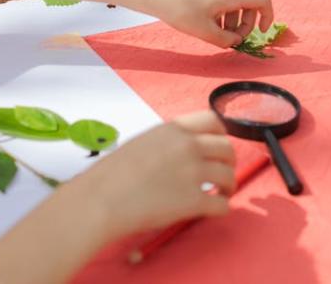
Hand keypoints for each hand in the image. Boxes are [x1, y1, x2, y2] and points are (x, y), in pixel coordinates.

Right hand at [71, 111, 235, 239]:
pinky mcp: (194, 201)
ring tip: (221, 193)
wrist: (101, 199)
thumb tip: (184, 151)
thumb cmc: (113, 173)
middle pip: (227, 149)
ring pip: (229, 175)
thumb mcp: (143, 142)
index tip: (217, 148)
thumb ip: (168, 142)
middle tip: (222, 174)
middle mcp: (189, 146)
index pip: (214, 121)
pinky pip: (221, 204)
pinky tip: (213, 210)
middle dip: (228, 162)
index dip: (220, 136)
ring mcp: (194, 173)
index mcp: (175, 129)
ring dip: (228, 185)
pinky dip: (222, 208)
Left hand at [145, 0, 273, 47]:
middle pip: (250, 4)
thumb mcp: (205, 32)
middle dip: (246, 24)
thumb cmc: (180, 11)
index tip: (259, 33)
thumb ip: (226, 40)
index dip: (267, 17)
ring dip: (233, 21)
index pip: (263, 1)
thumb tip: (235, 41)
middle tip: (232, 39)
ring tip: (217, 34)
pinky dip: (224, 13)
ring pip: (236, 3)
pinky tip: (209, 24)